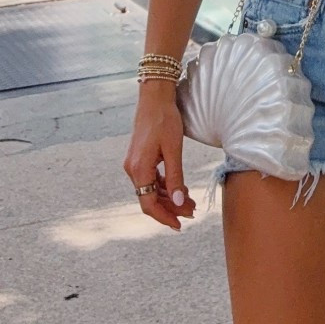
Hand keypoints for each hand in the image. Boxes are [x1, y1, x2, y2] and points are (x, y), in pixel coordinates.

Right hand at [124, 86, 195, 230]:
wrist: (154, 97)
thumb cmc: (165, 120)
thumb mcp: (173, 150)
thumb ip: (175, 177)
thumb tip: (179, 202)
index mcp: (139, 169)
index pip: (148, 204)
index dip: (164, 217)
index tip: (179, 225)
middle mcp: (132, 169)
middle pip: (150, 198)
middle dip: (171, 208)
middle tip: (192, 212)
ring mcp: (134, 164)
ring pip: (151, 189)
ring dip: (169, 197)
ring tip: (190, 201)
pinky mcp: (139, 158)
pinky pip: (151, 179)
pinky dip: (164, 186)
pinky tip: (179, 188)